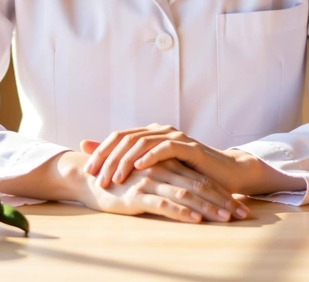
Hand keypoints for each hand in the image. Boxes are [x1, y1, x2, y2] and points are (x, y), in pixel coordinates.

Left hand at [81, 124, 250, 209]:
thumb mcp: (152, 168)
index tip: (87, 172)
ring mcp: (175, 136)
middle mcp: (160, 131)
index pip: (118, 137)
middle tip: (96, 178)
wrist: (223, 175)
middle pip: (126, 139)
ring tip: (113, 178)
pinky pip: (166, 148)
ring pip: (142, 144)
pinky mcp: (189, 147)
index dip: (101, 153)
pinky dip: (150, 157)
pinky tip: (138, 168)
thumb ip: (122, 157)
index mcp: (149, 134)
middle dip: (108, 159)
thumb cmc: (185, 174)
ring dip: (125, 162)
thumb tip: (85, 145)